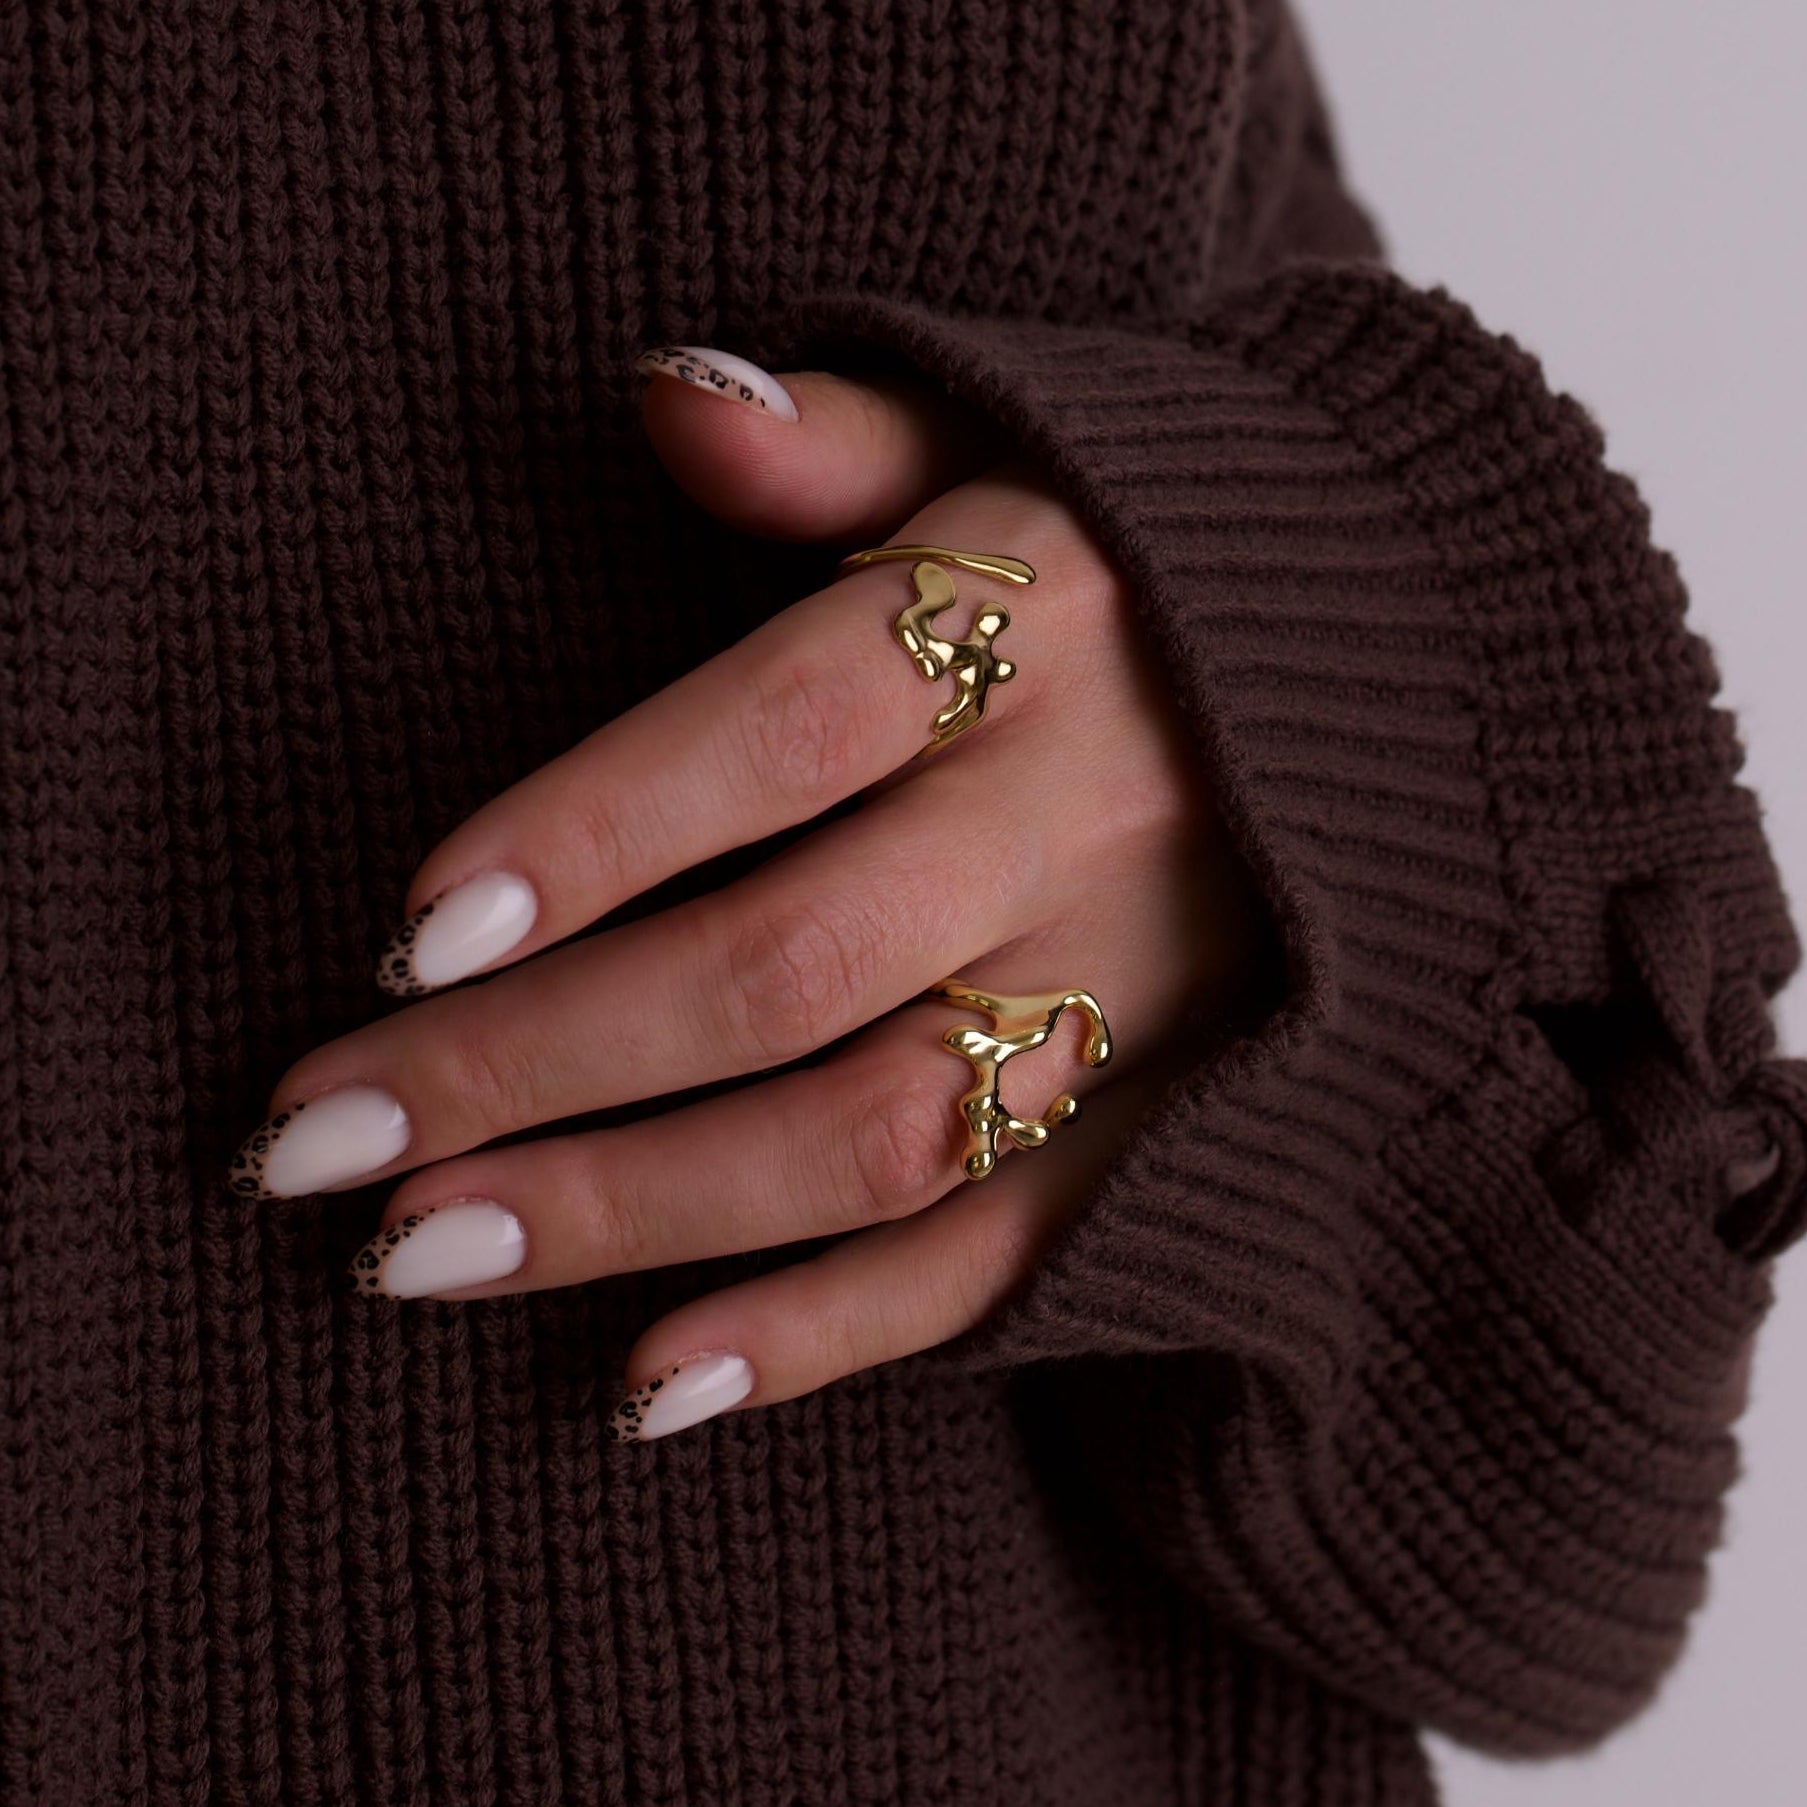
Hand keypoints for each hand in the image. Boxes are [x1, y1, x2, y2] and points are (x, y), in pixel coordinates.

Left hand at [228, 346, 1266, 1441]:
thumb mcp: (1026, 450)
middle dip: (537, 1065)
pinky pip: (1005, 1258)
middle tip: (319, 1138)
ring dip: (636, 1213)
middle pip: (785, 970)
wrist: (1413, 691)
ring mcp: (1133, 999)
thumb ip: (842, 437)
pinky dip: (829, 1333)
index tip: (409, 929)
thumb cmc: (1159, 565)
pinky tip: (651, 1380)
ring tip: (421, 1255)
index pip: (786, 733)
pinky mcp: (1169, 1124)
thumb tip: (658, 391)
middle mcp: (1081, 830)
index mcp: (1040, 632)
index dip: (592, 833)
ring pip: (869, 1137)